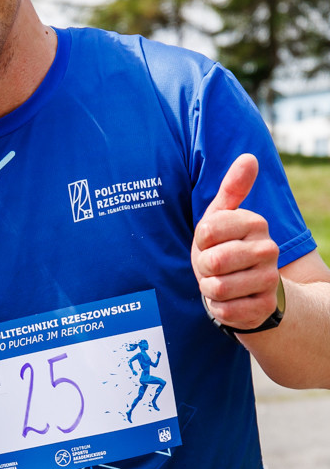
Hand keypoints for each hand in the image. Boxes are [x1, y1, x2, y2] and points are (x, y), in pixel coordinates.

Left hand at [192, 153, 280, 331]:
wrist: (249, 289)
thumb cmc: (224, 248)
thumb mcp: (222, 217)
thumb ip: (232, 188)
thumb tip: (249, 158)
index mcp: (255, 223)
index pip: (207, 231)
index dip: (200, 241)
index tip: (210, 243)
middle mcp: (268, 249)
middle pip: (213, 261)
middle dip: (204, 268)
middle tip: (214, 267)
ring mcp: (269, 280)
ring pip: (218, 288)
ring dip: (210, 289)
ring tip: (220, 283)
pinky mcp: (264, 307)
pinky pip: (225, 310)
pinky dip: (218, 308)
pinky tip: (229, 301)